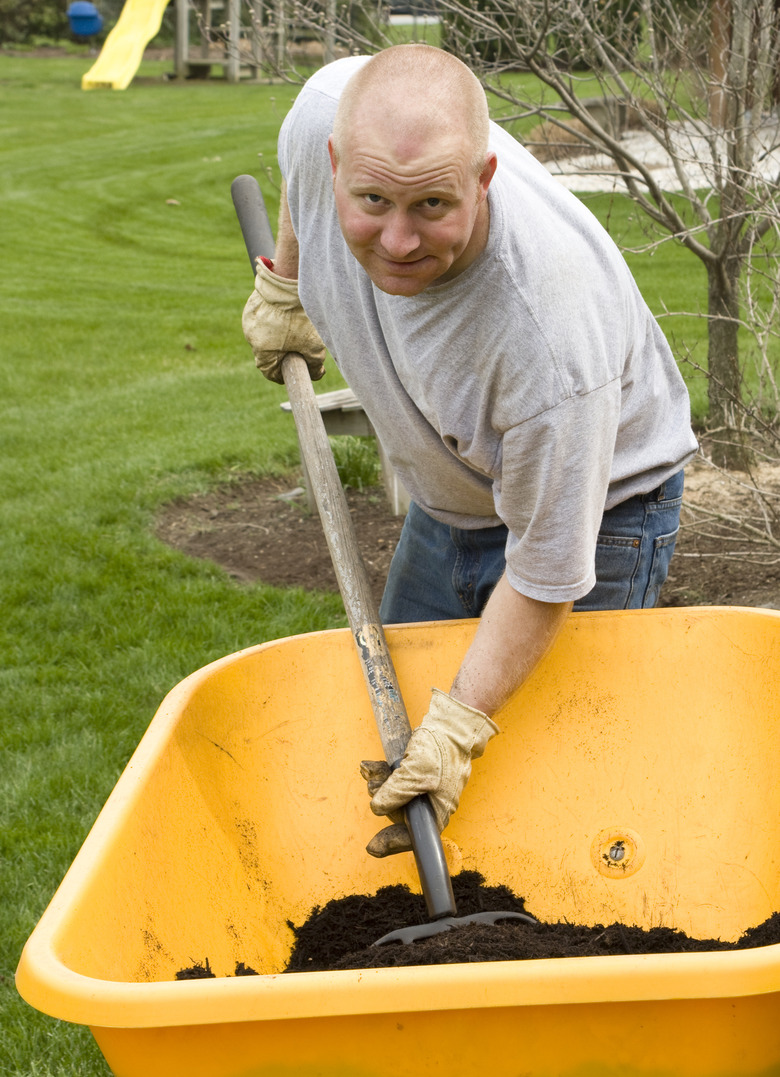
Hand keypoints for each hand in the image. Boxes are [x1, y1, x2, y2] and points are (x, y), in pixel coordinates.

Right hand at [242, 259, 326, 383]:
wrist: (291, 282)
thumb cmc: (301, 316)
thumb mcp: (314, 345)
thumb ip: (315, 365)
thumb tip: (317, 374)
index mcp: (262, 350)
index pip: (269, 372)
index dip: (283, 374)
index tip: (294, 370)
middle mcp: (250, 336)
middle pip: (266, 353)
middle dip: (282, 353)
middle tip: (299, 347)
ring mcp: (249, 320)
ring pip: (264, 335)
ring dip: (277, 336)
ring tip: (294, 327)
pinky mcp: (251, 306)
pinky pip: (262, 319)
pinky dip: (273, 320)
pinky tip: (287, 314)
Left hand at [360, 689, 498, 857]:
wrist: (451, 725)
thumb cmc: (441, 750)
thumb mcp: (415, 774)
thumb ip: (395, 794)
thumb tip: (377, 808)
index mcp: (436, 811)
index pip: (412, 836)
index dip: (392, 842)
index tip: (373, 848)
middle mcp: (429, 803)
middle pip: (398, 811)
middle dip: (382, 798)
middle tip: (372, 783)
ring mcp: (422, 788)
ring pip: (393, 793)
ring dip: (379, 782)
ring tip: (371, 771)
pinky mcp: (415, 774)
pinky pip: (395, 779)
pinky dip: (381, 773)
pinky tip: (370, 766)